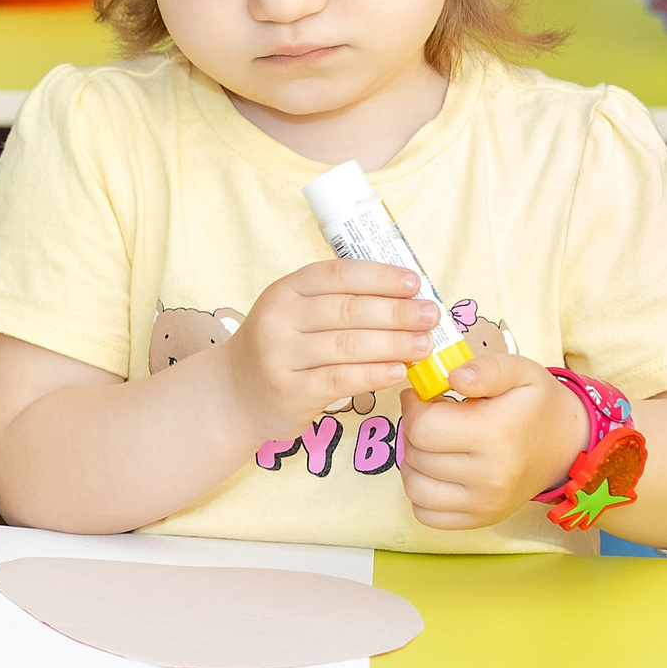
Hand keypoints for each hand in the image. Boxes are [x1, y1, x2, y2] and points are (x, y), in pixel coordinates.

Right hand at [219, 260, 438, 440]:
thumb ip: (339, 303)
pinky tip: (399, 371)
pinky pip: (341, 379)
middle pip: (348, 309)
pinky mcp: (290, 390)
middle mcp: (279, 318)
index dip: (380, 277)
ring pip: (348, 345)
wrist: (235, 393)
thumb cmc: (283, 349)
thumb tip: (407, 298)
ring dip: (394, 343)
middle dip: (397, 312)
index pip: (338, 274)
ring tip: (425, 344)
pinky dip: (374, 374)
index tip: (415, 283)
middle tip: (431, 316)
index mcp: (285, 290)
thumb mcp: (297, 314)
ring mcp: (281, 355)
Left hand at [400, 347, 589, 528]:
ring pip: (414, 487)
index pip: (422, 427)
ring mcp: (486, 504)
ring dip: (414, 462)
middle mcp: (491, 477)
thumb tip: (454, 377)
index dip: (415, 407)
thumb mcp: (518, 371)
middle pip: (416, 455)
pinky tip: (437, 471)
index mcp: (495, 435)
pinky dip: (422, 492)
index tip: (424, 398)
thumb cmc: (535, 405)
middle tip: (433, 419)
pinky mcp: (481, 520)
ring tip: (434, 445)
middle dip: (415, 431)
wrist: (567, 445)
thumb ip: (485, 368)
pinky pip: (426, 514)